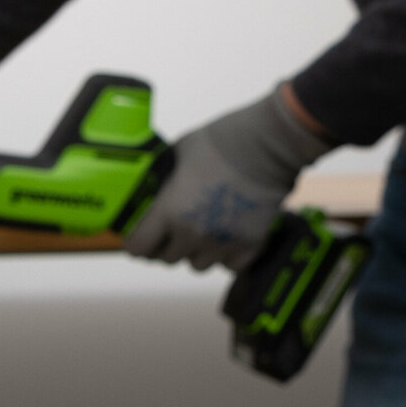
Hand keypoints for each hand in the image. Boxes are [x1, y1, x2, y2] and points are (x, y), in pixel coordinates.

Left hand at [125, 86, 333, 271]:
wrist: (269, 143)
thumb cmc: (220, 140)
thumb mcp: (178, 153)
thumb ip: (164, 177)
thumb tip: (153, 181)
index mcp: (169, 212)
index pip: (138, 248)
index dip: (137, 242)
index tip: (140, 235)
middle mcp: (192, 235)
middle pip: (167, 259)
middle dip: (167, 245)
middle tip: (173, 229)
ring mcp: (222, 243)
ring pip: (198, 265)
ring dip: (196, 252)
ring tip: (203, 231)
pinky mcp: (251, 244)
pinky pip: (230, 265)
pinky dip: (227, 256)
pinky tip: (228, 237)